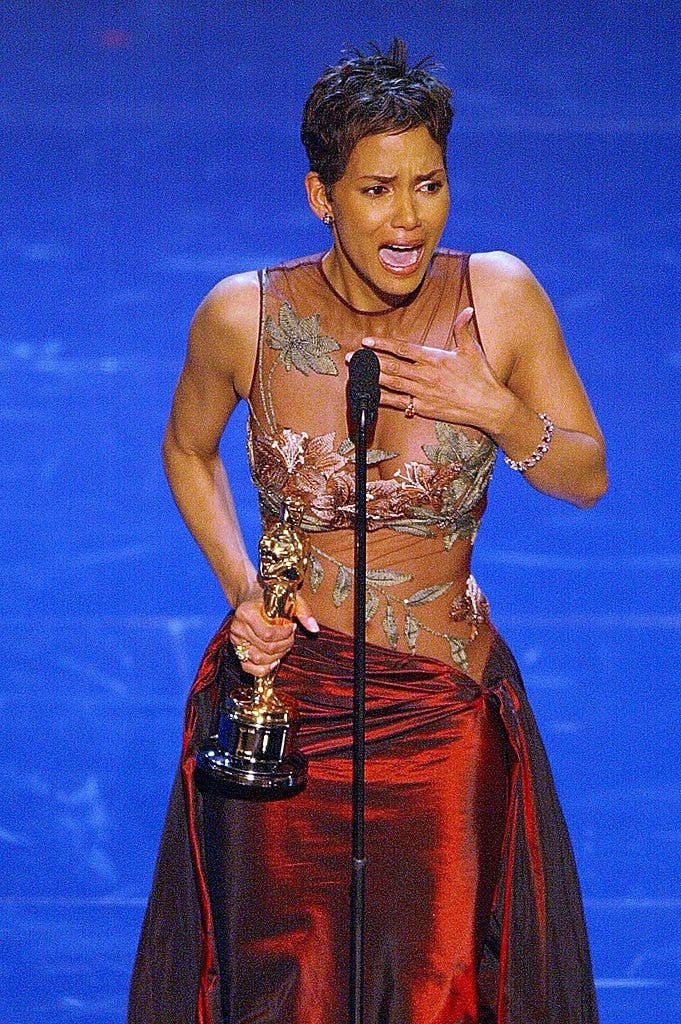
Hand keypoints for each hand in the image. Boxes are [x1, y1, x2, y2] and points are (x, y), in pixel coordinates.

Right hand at [228, 590, 318, 676]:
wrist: (254, 599)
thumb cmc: (273, 600)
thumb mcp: (290, 599)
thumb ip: (303, 612)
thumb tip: (314, 628)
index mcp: (246, 612)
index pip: (268, 633)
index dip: (284, 635)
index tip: (292, 627)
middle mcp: (237, 627)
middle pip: (265, 647)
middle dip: (284, 645)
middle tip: (290, 637)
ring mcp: (236, 641)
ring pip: (259, 659)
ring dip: (277, 656)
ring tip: (283, 645)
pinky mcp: (237, 652)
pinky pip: (249, 668)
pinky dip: (263, 669)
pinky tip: (274, 661)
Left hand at [360, 307, 507, 431]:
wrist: (488, 406)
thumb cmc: (481, 377)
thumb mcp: (471, 349)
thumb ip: (462, 329)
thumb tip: (466, 310)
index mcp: (434, 358)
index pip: (403, 349)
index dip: (383, 344)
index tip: (367, 340)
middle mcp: (425, 375)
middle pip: (391, 366)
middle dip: (369, 361)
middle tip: (351, 357)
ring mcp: (423, 393)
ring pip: (392, 384)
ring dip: (372, 378)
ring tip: (355, 373)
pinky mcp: (424, 409)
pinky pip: (399, 404)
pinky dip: (383, 400)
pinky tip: (369, 397)